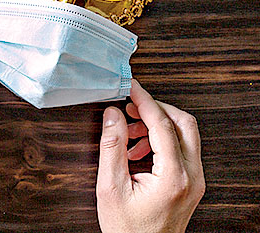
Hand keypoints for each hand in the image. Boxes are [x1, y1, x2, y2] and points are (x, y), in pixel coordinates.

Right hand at [96, 80, 204, 232]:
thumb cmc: (127, 229)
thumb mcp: (110, 187)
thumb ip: (111, 147)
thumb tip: (113, 114)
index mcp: (173, 177)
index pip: (162, 125)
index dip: (144, 101)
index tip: (130, 87)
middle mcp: (192, 177)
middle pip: (184, 123)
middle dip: (156, 109)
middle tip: (130, 106)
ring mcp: (196, 180)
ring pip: (186, 134)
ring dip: (158, 124)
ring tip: (129, 132)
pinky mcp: (192, 183)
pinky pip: (183, 149)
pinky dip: (162, 139)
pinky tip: (137, 148)